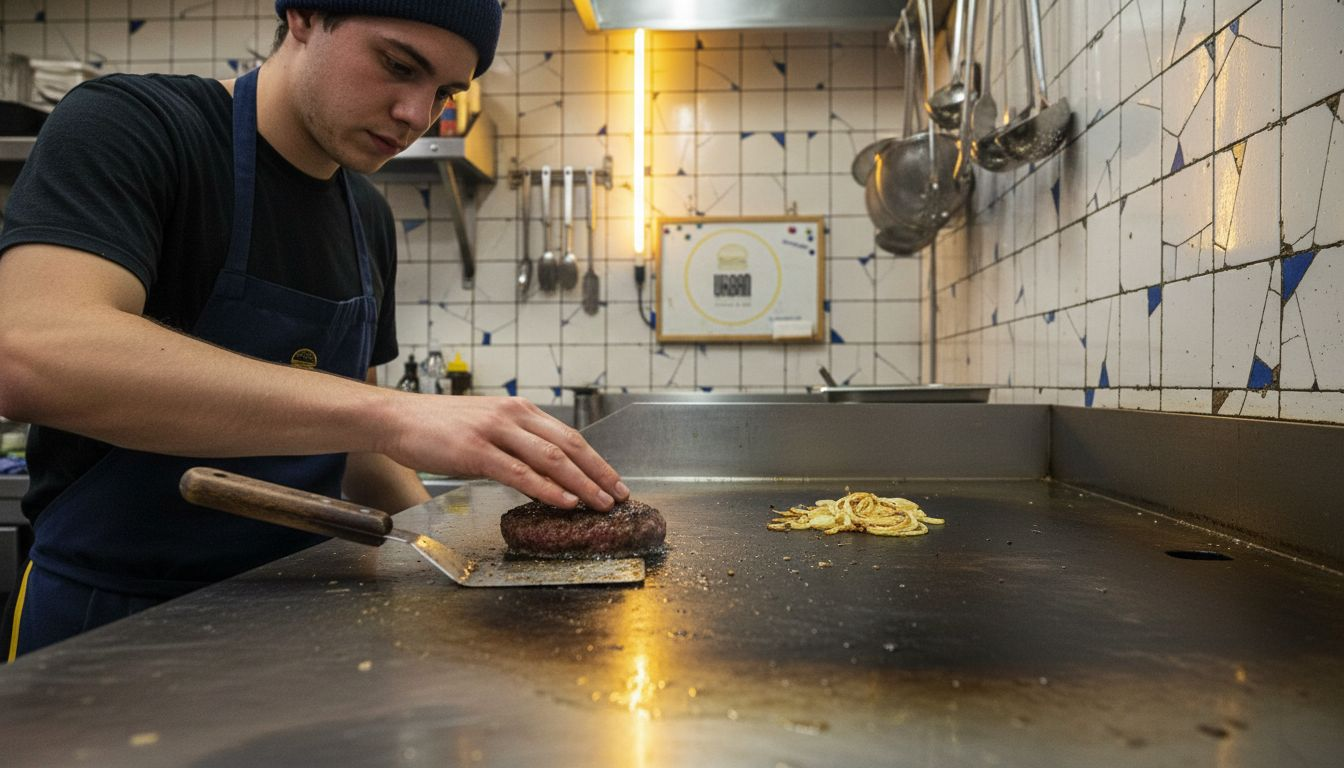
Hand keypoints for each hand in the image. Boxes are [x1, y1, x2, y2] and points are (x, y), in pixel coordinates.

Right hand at [379, 394, 628, 510]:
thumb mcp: (487, 428)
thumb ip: (516, 445)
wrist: (396, 418)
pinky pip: (518, 471)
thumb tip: (545, 473)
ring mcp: (494, 431)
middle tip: (618, 496)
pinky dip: (545, 487)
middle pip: (568, 446)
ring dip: (581, 483)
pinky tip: (563, 501)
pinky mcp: (475, 450)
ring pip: (550, 458)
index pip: (568, 436)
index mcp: (519, 410)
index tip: (614, 481)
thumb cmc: (439, 428)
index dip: (596, 460)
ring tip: (600, 503)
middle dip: (598, 473)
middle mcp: (512, 415)